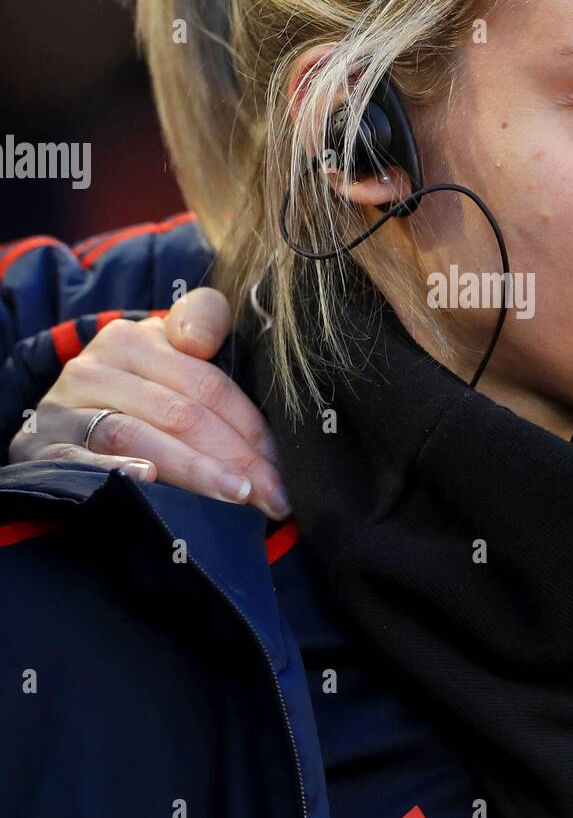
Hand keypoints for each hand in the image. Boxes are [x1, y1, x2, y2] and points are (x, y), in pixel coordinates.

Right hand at [8, 288, 291, 520]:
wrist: (62, 419)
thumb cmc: (139, 388)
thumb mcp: (172, 349)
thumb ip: (204, 322)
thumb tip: (201, 341)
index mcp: (136, 338)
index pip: (208, 384)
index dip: (252, 426)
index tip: (283, 464)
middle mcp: (96, 366)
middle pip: (182, 414)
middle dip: (237, 459)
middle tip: (274, 496)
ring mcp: (67, 407)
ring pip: (140, 435)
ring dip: (194, 470)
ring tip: (237, 495)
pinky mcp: (44, 446)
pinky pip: (85, 458)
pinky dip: (119, 469)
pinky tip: (151, 482)